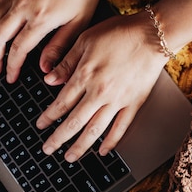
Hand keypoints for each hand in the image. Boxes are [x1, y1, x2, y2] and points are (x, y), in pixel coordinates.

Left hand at [36, 11, 168, 161]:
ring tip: (70, 158)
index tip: (40, 125)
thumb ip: (66, 62)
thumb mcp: (85, 40)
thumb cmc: (119, 33)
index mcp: (85, 76)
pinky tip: (102, 151)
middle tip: (47, 149)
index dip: (48, 116)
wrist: (152, 35)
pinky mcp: (134, 104)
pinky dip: (111, 142)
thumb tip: (49, 80)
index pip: (61, 102)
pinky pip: (121, 128)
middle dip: (58, 138)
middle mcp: (99, 92)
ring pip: (94, 130)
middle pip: (74, 122)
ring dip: (80, 146)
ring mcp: (117, 101)